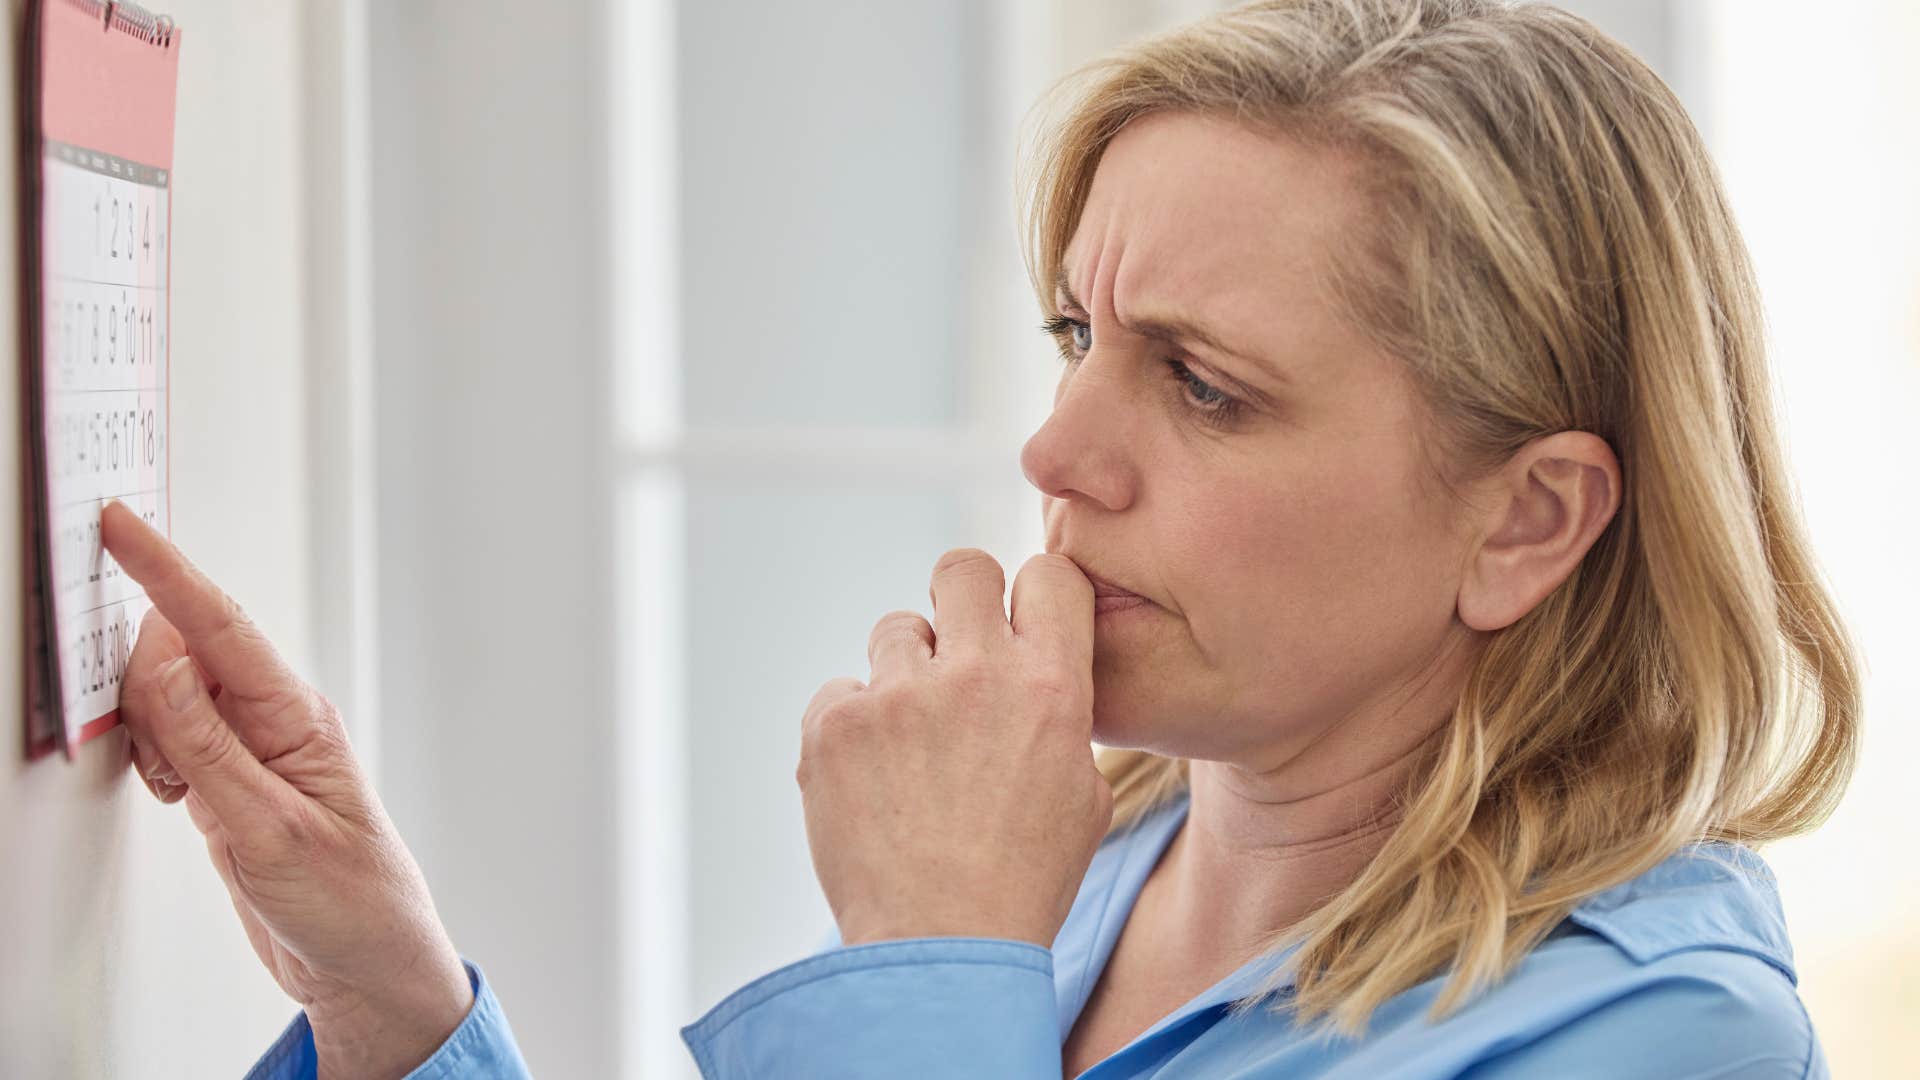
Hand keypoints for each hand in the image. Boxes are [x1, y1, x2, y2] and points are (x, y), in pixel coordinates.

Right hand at [101, 502, 471, 1079]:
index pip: (219, 625)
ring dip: (150, 735)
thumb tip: (160, 656)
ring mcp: (250, 750)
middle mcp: (274, 721)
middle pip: (181, 656)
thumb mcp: (267, 825)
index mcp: (297, 715)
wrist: (363, 963)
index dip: (165, 570)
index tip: (120, 523)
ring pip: (168, 701)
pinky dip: (155, 763)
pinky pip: (171, 743)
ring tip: (180, 795)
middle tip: (162, 758)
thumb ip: (205, 741)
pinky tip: (177, 801)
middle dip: (145, 688)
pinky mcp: (229, 783)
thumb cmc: (347, 898)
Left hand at [798, 548, 1112, 947]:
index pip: (1050, 574)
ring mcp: (896, 697)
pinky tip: (873, 783)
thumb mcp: (1083, 797)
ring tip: (913, 747)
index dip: (1036, 596)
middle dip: (962, 601)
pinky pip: (841, 690)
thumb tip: (1039, 674)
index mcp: (1050, 687)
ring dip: (905, 674)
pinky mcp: (832, 726)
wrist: (941, 952)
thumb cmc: (1022, 883)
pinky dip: (854, 728)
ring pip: (896, 629)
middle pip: (962, 568)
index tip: (1022, 625)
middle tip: (957, 654)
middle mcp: (975, 675)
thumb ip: (1062, 716)